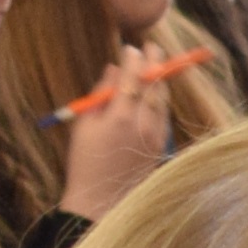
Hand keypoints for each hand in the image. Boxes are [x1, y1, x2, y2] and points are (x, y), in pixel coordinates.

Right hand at [57, 48, 171, 221]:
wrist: (101, 200)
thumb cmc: (84, 161)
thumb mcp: (84, 126)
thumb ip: (99, 94)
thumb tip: (113, 69)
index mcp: (118, 117)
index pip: (132, 77)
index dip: (133, 59)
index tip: (132, 48)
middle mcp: (141, 124)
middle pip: (154, 85)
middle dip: (155, 62)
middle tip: (152, 47)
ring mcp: (155, 136)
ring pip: (162, 99)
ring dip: (160, 80)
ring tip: (155, 66)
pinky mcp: (161, 146)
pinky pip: (164, 115)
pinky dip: (160, 100)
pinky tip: (154, 94)